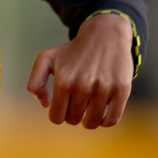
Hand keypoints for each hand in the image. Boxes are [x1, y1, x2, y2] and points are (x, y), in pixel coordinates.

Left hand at [26, 12, 133, 128]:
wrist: (104, 35)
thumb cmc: (72, 51)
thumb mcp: (45, 59)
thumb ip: (35, 82)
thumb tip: (45, 105)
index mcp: (63, 81)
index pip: (56, 117)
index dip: (58, 115)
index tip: (63, 107)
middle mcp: (83, 85)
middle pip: (74, 120)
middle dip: (73, 115)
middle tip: (77, 104)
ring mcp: (104, 88)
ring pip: (92, 123)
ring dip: (89, 119)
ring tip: (88, 108)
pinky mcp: (122, 90)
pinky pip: (112, 120)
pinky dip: (105, 121)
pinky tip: (102, 112)